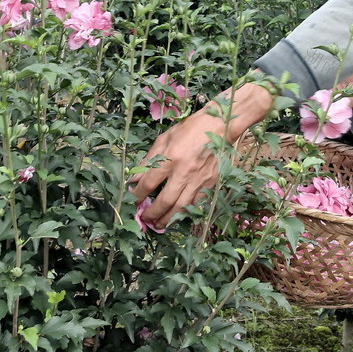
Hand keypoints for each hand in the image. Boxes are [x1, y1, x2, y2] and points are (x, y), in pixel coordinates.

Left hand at [130, 81, 272, 228]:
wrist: (219, 126)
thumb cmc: (189, 129)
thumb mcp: (164, 138)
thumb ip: (150, 159)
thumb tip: (135, 178)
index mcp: (170, 158)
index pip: (149, 183)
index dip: (138, 195)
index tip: (133, 201)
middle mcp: (184, 171)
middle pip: (165, 200)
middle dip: (152, 213)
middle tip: (144, 219)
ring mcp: (199, 179)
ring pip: (181, 207)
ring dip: (168, 219)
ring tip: (158, 225)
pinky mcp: (211, 183)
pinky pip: (197, 204)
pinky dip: (187, 213)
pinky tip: (179, 217)